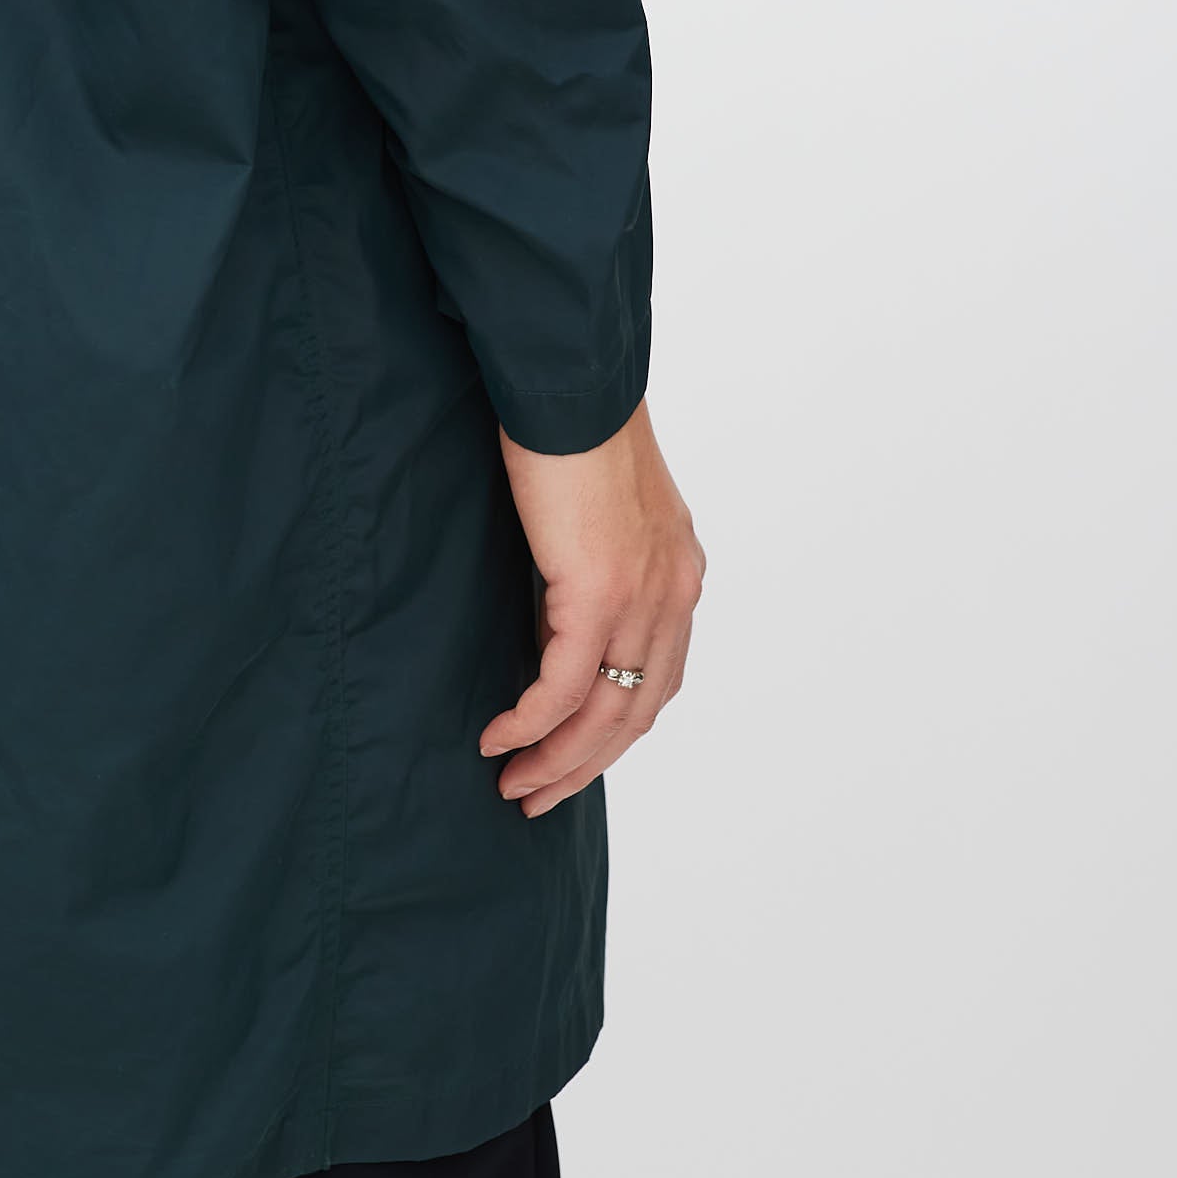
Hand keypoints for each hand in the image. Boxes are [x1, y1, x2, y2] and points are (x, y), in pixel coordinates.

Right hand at [479, 399, 703, 819]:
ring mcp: (642, 597)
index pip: (657, 678)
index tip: (569, 755)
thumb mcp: (597, 501)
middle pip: (637, 714)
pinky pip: (563, 687)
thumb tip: (556, 598)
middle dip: (585, 765)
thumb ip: (592, 554)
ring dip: (557, 761)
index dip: (613, 730)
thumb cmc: (571, 422)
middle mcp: (673, 593)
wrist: (571, 380)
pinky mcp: (597, 592)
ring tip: (514, 787)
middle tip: (537, 797)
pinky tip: (498, 740)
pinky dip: (530, 722)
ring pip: (605, 716)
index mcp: (678, 571)